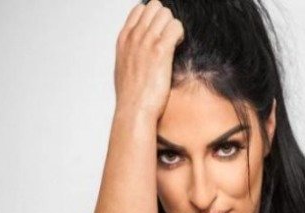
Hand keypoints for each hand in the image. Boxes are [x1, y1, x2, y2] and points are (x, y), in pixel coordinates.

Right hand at [113, 0, 184, 120]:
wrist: (134, 109)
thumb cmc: (132, 95)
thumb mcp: (124, 68)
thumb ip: (131, 53)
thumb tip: (140, 52)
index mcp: (124, 39)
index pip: (140, 10)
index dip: (154, 18)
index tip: (160, 33)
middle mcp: (134, 37)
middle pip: (155, 7)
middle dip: (166, 19)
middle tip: (169, 37)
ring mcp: (146, 42)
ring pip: (166, 14)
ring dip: (174, 26)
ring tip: (174, 43)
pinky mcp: (160, 51)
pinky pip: (175, 27)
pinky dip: (180, 34)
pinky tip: (178, 46)